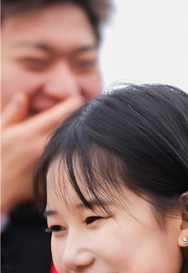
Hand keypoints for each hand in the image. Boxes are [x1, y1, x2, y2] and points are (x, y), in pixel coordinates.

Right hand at [1, 90, 84, 214]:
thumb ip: (12, 114)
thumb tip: (22, 96)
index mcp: (28, 134)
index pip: (56, 115)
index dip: (70, 105)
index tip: (78, 98)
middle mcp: (42, 147)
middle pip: (70, 129)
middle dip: (79, 119)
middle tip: (90, 111)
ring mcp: (51, 162)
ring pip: (73, 144)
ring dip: (80, 135)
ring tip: (90, 127)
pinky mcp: (56, 175)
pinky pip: (71, 160)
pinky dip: (77, 152)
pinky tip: (81, 148)